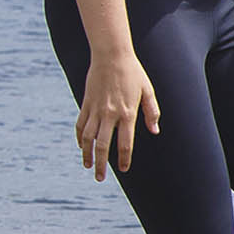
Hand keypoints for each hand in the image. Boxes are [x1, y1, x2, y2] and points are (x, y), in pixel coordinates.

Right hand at [76, 52, 159, 180]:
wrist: (111, 55)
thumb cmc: (133, 73)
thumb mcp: (148, 91)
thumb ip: (152, 112)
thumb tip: (155, 130)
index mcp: (127, 113)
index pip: (125, 143)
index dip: (124, 159)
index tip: (123, 169)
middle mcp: (110, 114)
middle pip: (102, 145)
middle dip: (101, 164)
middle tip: (100, 178)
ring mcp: (96, 109)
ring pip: (87, 138)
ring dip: (86, 154)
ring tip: (87, 166)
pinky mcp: (86, 103)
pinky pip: (80, 124)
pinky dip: (79, 138)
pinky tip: (81, 146)